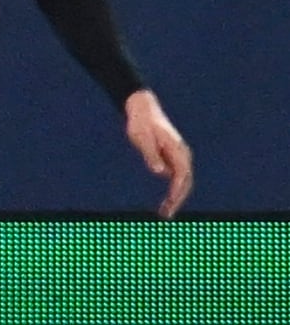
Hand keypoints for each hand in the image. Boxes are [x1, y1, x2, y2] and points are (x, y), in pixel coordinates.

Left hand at [124, 90, 193, 217]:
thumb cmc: (141, 123)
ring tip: (165, 212)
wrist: (141, 109)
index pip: (181, 177)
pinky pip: (176, 177)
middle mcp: (182, 154)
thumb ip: (151, 155)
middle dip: (177, 199)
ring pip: (182, 181)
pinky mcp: (172, 157)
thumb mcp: (142, 139)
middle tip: (166, 215)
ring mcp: (178, 156)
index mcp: (177, 150)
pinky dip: (173, 190)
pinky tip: (166, 200)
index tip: (170, 205)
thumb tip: (159, 172)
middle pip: (185, 182)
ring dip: (176, 197)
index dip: (176, 193)